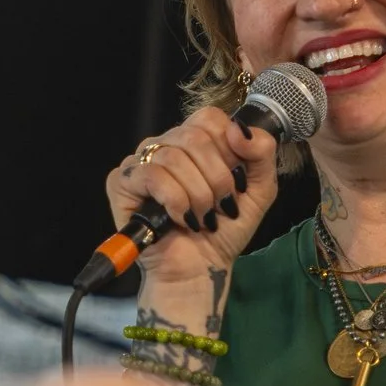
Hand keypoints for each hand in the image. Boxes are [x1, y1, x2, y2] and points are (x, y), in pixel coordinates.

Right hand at [103, 103, 280, 272]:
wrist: (202, 267)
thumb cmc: (226, 229)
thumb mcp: (260, 189)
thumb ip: (262, 152)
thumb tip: (239, 128)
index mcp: (196, 140)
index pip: (210, 118)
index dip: (229, 149)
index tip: (236, 182)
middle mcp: (166, 145)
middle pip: (194, 136)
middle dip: (217, 178)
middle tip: (221, 205)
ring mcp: (142, 161)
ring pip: (173, 157)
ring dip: (198, 194)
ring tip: (202, 217)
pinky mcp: (122, 182)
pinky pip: (151, 175)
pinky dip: (174, 200)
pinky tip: (181, 218)